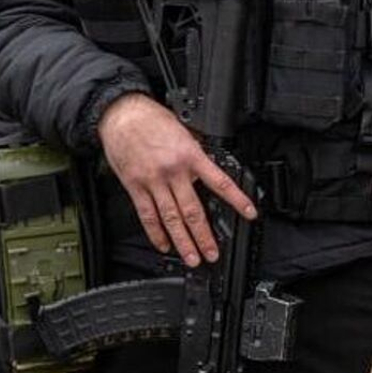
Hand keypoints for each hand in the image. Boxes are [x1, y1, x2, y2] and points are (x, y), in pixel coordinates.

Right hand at [98, 92, 255, 266]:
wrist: (122, 115)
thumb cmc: (152, 119)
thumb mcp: (185, 130)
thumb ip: (197, 152)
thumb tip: (209, 169)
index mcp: (190, 155)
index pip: (220, 182)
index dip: (237, 199)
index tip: (249, 213)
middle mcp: (173, 171)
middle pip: (193, 210)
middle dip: (204, 236)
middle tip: (212, 253)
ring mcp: (153, 181)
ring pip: (170, 218)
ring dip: (182, 241)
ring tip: (192, 258)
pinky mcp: (134, 187)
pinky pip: (147, 215)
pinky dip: (155, 233)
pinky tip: (163, 244)